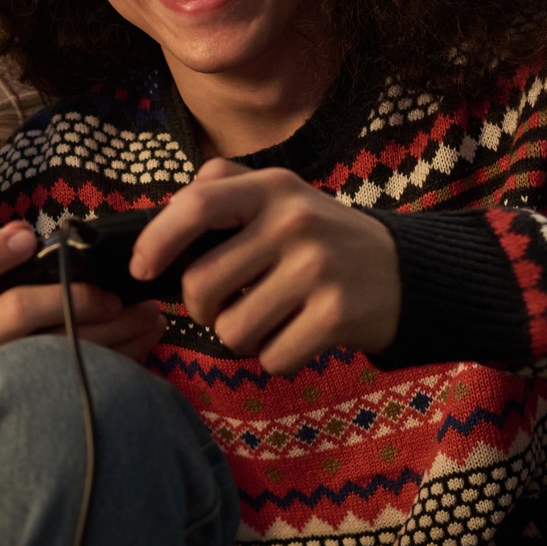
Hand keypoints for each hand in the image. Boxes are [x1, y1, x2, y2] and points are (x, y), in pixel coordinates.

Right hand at [0, 222, 166, 371]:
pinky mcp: (25, 401)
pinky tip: (144, 335)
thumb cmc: (2, 311)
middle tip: (115, 296)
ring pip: (56, 350)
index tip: (29, 238)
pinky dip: (121, 354)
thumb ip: (12, 258)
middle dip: (75, 297)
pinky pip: (79, 376)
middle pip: (18, 309)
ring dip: (114, 327)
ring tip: (148, 312)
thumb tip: (37, 238)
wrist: (1, 374)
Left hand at [132, 160, 399, 372]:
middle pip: (201, 284)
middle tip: (224, 305)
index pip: (196, 205)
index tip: (141, 269)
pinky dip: (276, 357)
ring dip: (241, 337)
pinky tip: (298, 335)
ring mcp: (318, 269)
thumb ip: (223, 190)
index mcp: (272, 187)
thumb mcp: (281, 196)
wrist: (406, 271)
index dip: (156, 240)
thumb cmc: (321, 238)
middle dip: (201, 308)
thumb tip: (160, 218)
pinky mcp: (338, 315)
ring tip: (269, 318)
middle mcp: (294, 222)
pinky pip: (271, 358)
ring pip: (232, 331)